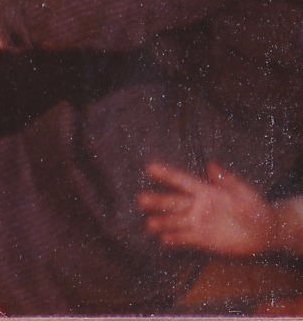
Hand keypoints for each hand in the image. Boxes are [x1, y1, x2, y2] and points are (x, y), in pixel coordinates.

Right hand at [141, 162, 279, 254]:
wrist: (265, 233)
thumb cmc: (256, 208)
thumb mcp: (245, 193)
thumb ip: (228, 180)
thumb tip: (211, 165)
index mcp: (207, 191)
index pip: (184, 181)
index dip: (167, 174)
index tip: (149, 167)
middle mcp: (198, 206)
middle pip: (174, 202)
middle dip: (157, 200)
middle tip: (140, 199)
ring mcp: (199, 222)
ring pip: (176, 221)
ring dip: (162, 222)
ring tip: (149, 224)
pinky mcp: (203, 238)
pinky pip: (185, 238)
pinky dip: (174, 239)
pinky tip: (163, 240)